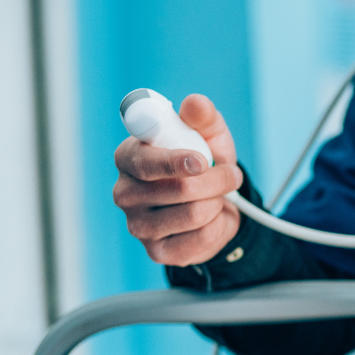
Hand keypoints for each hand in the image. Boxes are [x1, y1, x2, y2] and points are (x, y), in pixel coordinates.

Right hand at [113, 94, 244, 266]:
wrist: (216, 203)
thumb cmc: (203, 162)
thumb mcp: (208, 135)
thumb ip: (202, 117)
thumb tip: (196, 103)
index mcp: (128, 157)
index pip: (144, 161)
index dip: (174, 161)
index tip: (202, 161)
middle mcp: (124, 192)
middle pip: (181, 189)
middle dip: (218, 180)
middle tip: (230, 175)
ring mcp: (137, 225)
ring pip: (195, 214)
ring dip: (219, 202)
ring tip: (218, 196)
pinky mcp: (157, 252)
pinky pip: (201, 239)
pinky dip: (218, 226)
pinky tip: (212, 219)